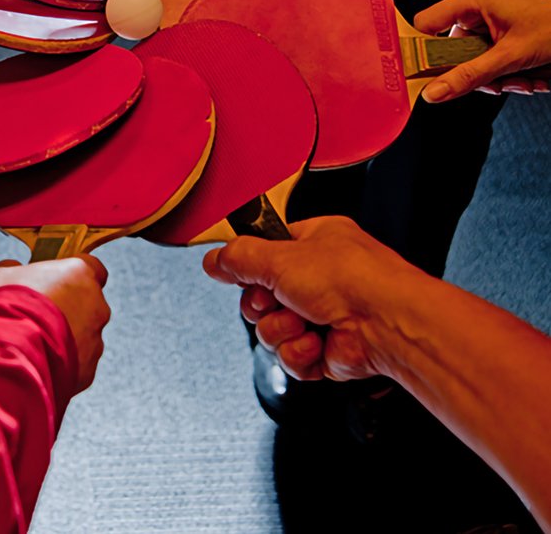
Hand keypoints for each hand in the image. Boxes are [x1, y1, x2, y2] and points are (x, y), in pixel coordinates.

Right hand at [0, 255, 110, 392]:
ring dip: (67, 337)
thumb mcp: (1, 276)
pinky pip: (79, 362)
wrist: (7, 356)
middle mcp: (97, 304)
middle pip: (89, 302)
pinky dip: (64, 363)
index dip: (75, 275)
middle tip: (41, 316)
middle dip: (70, 308)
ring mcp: (95, 338)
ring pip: (85, 334)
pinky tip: (40, 363)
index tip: (59, 281)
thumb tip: (14, 269)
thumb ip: (16, 269)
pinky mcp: (89, 367)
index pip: (93, 267)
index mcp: (80, 273)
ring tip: (36, 344)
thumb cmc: (5, 307)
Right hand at [203, 217, 420, 380]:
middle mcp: (321, 279)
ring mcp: (325, 316)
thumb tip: (214, 259)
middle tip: (276, 300)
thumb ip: (239, 257)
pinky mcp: (328, 350)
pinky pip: (292, 358)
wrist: (389, 323)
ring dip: (282, 330)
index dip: (251, 268)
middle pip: (262, 298)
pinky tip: (315, 342)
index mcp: (314, 244)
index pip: (266, 254)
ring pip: (273, 331)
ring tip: (303, 321)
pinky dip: (299, 354)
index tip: (244, 275)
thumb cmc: (353, 278)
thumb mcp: (279, 255)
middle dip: (265, 306)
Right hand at [416, 0, 550, 101]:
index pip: (427, 23)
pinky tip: (528, 74)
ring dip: (497, 75)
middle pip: (454, 46)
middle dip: (477, 71)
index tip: (427, 75)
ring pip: (475, 54)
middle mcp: (481, 0)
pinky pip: (492, 51)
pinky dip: (507, 68)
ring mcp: (495, 11)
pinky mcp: (507, 23)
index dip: (423, 51)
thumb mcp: (511, 58)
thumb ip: (468, 77)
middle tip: (498, 83)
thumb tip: (433, 92)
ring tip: (524, 79)